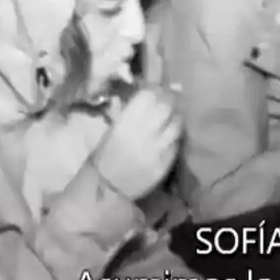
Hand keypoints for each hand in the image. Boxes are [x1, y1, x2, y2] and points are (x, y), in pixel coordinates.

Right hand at [93, 86, 182, 200]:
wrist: (105, 190)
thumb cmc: (103, 157)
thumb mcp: (112, 129)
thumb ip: (130, 113)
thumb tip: (146, 96)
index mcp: (125, 123)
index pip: (149, 97)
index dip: (156, 89)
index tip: (156, 88)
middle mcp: (143, 134)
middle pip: (166, 107)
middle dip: (170, 99)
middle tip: (169, 98)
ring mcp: (156, 151)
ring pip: (176, 125)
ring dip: (176, 117)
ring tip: (172, 116)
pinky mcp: (165, 166)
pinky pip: (176, 145)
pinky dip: (174, 137)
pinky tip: (170, 136)